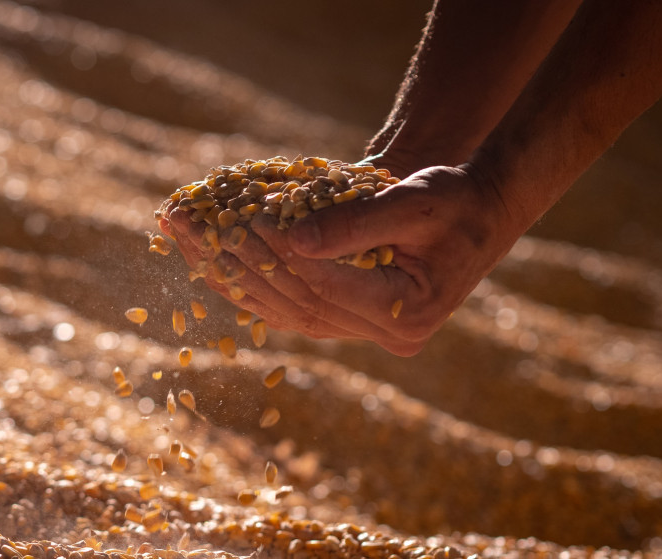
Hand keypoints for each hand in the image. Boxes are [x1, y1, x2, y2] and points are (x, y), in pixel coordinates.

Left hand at [161, 165, 518, 355]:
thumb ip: (356, 222)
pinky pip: (285, 308)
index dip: (282, 253)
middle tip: (191, 223)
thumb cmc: (455, 201)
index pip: (327, 286)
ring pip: (282, 310)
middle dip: (240, 261)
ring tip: (184, 235)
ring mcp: (363, 334)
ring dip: (228, 272)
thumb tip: (291, 238)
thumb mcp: (415, 201)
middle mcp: (385, 336)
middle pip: (297, 302)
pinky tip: (207, 258)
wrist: (477, 215)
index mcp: (408, 314)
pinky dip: (246, 283)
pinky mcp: (345, 321)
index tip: (241, 218)